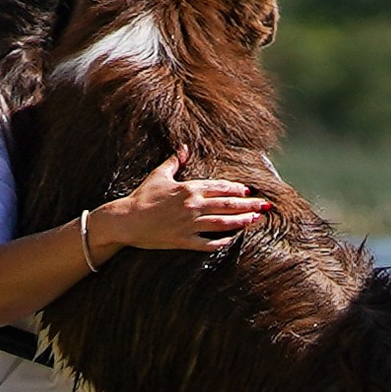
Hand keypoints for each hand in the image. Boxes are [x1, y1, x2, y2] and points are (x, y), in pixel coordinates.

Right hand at [99, 153, 268, 256]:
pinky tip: (232, 239)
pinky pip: (208, 243)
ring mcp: (189, 224)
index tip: (248, 191)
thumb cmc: (142, 196)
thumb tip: (184, 148)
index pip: (219, 187)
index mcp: (189, 189)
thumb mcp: (159, 175)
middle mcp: (192, 206)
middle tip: (264, 206)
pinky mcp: (183, 241)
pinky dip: (222, 241)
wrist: (126, 220)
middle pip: (227, 205)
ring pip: (222, 223)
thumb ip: (175, 161)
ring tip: (255, 220)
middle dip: (248, 205)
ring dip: (241, 221)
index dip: (236, 189)